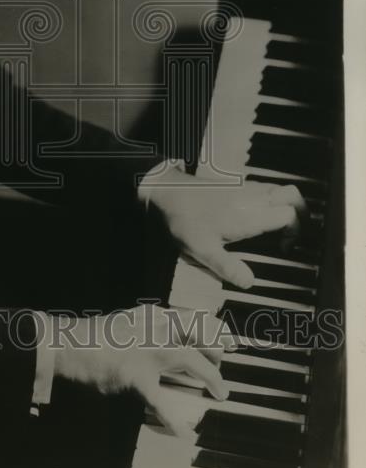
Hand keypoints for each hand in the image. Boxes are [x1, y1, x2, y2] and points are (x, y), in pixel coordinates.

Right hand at [52, 305, 231, 438]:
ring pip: (188, 358)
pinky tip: (184, 432)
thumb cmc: (96, 337)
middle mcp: (153, 327)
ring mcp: (146, 351)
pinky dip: (173, 418)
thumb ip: (151, 327)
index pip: (192, 317)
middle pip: (196, 332)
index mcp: (151, 316)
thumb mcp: (127, 322)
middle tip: (225, 361)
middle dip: (216, 347)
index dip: (214, 329)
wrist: (69, 345)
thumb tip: (173, 336)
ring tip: (221, 390)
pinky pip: (160, 400)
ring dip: (209, 375)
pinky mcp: (135, 376)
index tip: (227, 339)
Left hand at [140, 159, 305, 287]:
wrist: (166, 191)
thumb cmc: (184, 218)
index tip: (283, 248)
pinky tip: (258, 214)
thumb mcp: (202, 250)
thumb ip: (227, 267)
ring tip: (279, 225)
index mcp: (249, 214)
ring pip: (279, 188)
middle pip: (293, 195)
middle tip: (294, 233)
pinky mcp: (235, 184)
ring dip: (287, 204)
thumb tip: (250, 283)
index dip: (295, 232)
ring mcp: (244, 188)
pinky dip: (272, 198)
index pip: (290, 216)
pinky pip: (264, 186)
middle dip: (301, 213)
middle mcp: (251, 198)